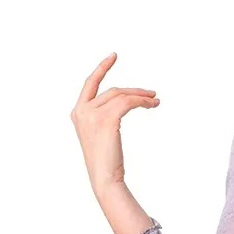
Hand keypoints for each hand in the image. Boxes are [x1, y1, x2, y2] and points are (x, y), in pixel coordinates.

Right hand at [70, 53, 159, 191]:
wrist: (105, 177)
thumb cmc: (106, 161)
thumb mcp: (101, 134)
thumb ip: (105, 117)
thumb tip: (125, 105)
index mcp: (78, 113)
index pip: (90, 84)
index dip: (102, 68)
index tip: (113, 56)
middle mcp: (81, 111)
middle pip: (112, 90)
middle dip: (133, 90)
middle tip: (152, 93)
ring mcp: (92, 114)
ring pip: (121, 95)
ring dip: (141, 96)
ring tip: (155, 101)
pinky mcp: (106, 119)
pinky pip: (128, 102)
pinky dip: (142, 101)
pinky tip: (152, 105)